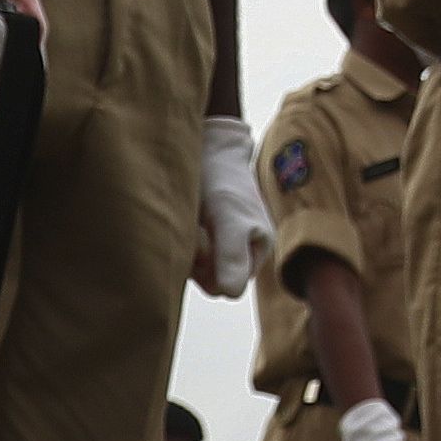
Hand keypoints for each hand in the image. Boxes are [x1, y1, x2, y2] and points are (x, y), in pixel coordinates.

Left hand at [195, 111, 272, 296]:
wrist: (207, 146)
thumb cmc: (221, 180)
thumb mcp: (228, 217)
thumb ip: (231, 255)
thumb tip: (230, 294)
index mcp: (258, 251)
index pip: (224, 285)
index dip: (208, 269)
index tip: (204, 239)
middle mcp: (242, 251)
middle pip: (209, 279)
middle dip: (196, 258)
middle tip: (195, 226)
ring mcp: (222, 243)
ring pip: (197, 267)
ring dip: (187, 247)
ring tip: (191, 218)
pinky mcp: (206, 234)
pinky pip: (188, 253)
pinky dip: (182, 239)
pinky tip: (186, 217)